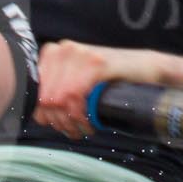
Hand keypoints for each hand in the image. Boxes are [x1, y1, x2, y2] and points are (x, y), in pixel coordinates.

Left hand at [35, 40, 154, 137]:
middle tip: (73, 131)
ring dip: (70, 121)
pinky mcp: (97, 62)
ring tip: (83, 129)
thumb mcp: (77, 79)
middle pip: (46, 98)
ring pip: (59, 98)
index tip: (57, 126)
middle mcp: (63, 50)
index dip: (43, 114)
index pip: (35, 90)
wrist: (147, 68)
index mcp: (53, 53)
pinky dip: (80, 113)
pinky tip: (90, 122)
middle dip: (59, 121)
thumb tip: (37, 114)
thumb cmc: (110, 79)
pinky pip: (75, 94)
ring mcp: (80, 54)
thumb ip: (56, 89)